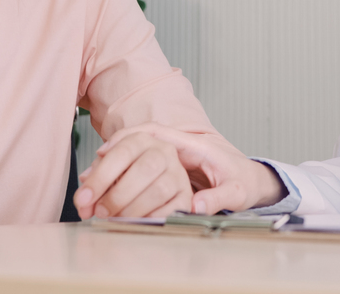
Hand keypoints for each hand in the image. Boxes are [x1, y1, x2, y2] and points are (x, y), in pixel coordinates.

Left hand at [73, 131, 192, 218]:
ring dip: (132, 208)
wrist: (156, 175)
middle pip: (145, 169)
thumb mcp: (110, 167)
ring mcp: (178, 174)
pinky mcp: (186, 196)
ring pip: (159, 190)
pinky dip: (150, 218)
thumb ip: (95, 179)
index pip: (122, 152)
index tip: (83, 198)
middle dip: (117, 195)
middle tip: (100, 212)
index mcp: (143, 139)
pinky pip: (171, 209)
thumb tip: (84, 198)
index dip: (100, 177)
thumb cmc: (127, 172)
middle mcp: (165, 152)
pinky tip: (135, 222)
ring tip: (115, 218)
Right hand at [101, 123, 284, 213]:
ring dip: (110, 164)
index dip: (129, 138)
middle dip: (112, 156)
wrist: (250, 178)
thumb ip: (220, 197)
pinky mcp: (166, 164)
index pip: (158, 132)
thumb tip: (198, 206)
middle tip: (91, 177)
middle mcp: (180, 145)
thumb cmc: (243, 181)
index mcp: (196, 146)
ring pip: (133, 149)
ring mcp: (172, 153)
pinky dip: (118, 170)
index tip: (107, 150)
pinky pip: (136, 160)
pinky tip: (102, 183)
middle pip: (138, 140)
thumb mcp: (238, 191)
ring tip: (89, 182)